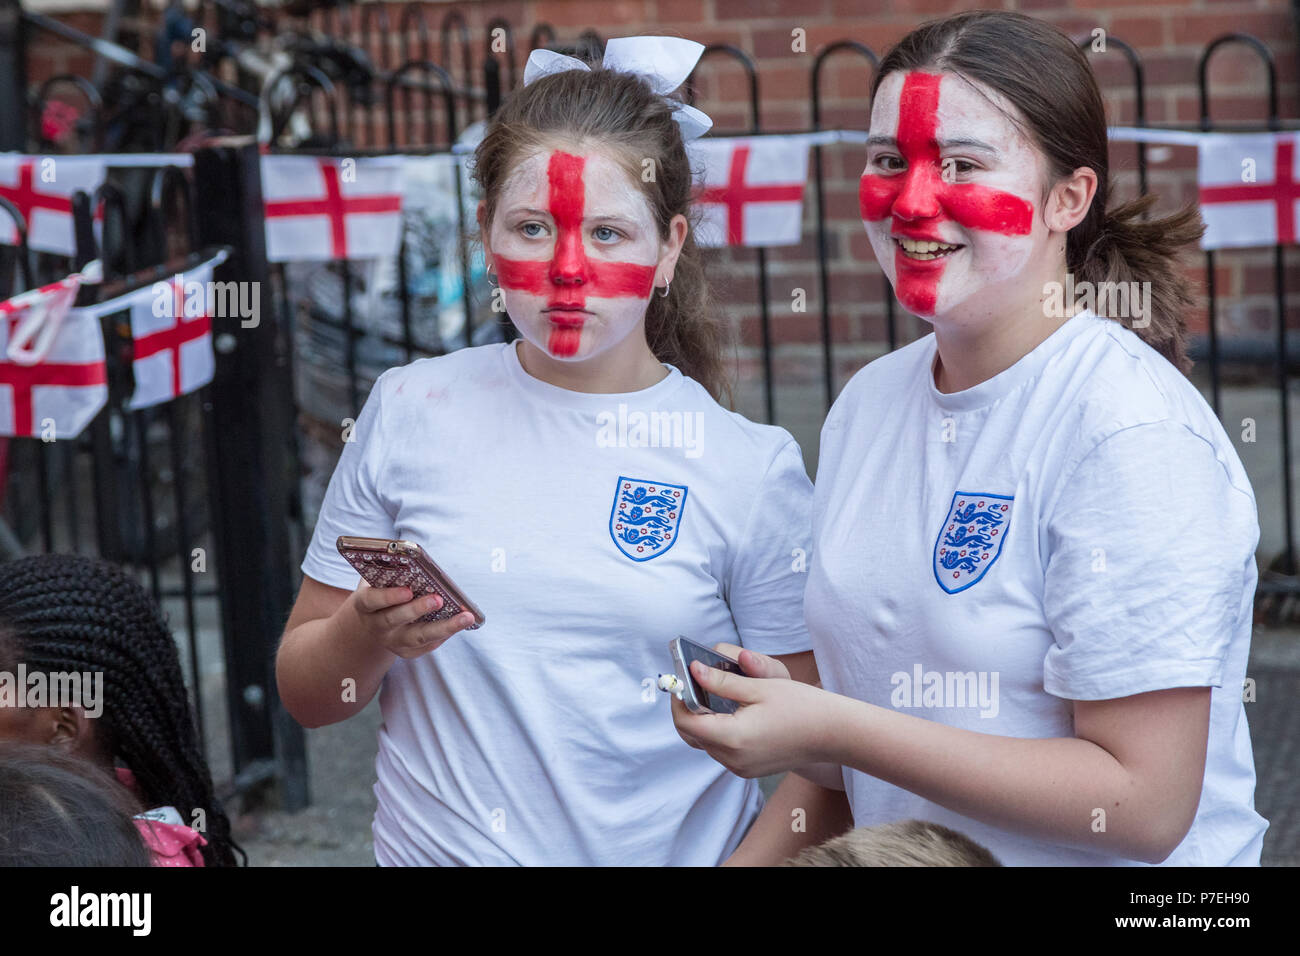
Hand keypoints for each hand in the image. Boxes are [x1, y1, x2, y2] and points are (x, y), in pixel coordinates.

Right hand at [336, 580, 475, 659]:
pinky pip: (427, 645)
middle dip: (417, 610)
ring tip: (465, 617)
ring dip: (443, 627)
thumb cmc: (380, 592)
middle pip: (395, 620)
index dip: (389, 596)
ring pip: (417, 637)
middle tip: (438, 599)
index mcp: (365, 605)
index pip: (372, 600)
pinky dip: (445, 634)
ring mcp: (391, 642)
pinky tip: (462, 623)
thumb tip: (415, 559)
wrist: (370, 624)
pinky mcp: (406, 652)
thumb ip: (390, 572)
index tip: (408, 590)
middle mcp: (377, 626)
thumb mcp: (378, 581)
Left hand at [670, 644, 834, 777]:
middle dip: (687, 709)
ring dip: (703, 719)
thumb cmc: (801, 706)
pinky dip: (718, 731)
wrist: (834, 734)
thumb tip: (693, 671)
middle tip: (694, 684)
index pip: (686, 721)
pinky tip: (731, 712)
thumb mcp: (759, 687)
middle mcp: (733, 759)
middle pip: (692, 734)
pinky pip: (721, 750)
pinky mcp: (749, 770)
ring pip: (705, 743)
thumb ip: (721, 681)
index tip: (683, 678)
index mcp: (733, 738)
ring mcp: (741, 768)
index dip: (679, 699)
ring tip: (714, 693)